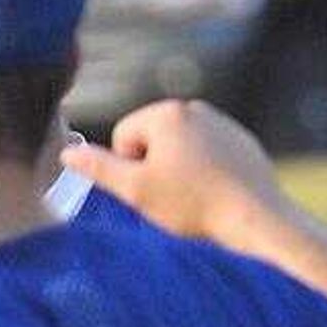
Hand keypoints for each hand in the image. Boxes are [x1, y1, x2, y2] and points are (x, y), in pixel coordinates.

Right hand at [61, 99, 284, 240]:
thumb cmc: (195, 204)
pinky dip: (207, 175)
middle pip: (153, 143)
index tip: (155, 188)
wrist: (258, 217)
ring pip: (181, 153)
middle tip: (177, 196)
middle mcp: (196, 109)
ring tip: (199, 197)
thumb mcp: (136, 190)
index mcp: (167, 112)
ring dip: (180, 174)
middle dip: (156, 169)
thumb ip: (99, 169)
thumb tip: (68, 153)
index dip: (131, 170)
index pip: (124, 137)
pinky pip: (209, 159)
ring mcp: (223, 124)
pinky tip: (219, 195)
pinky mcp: (242, 143)